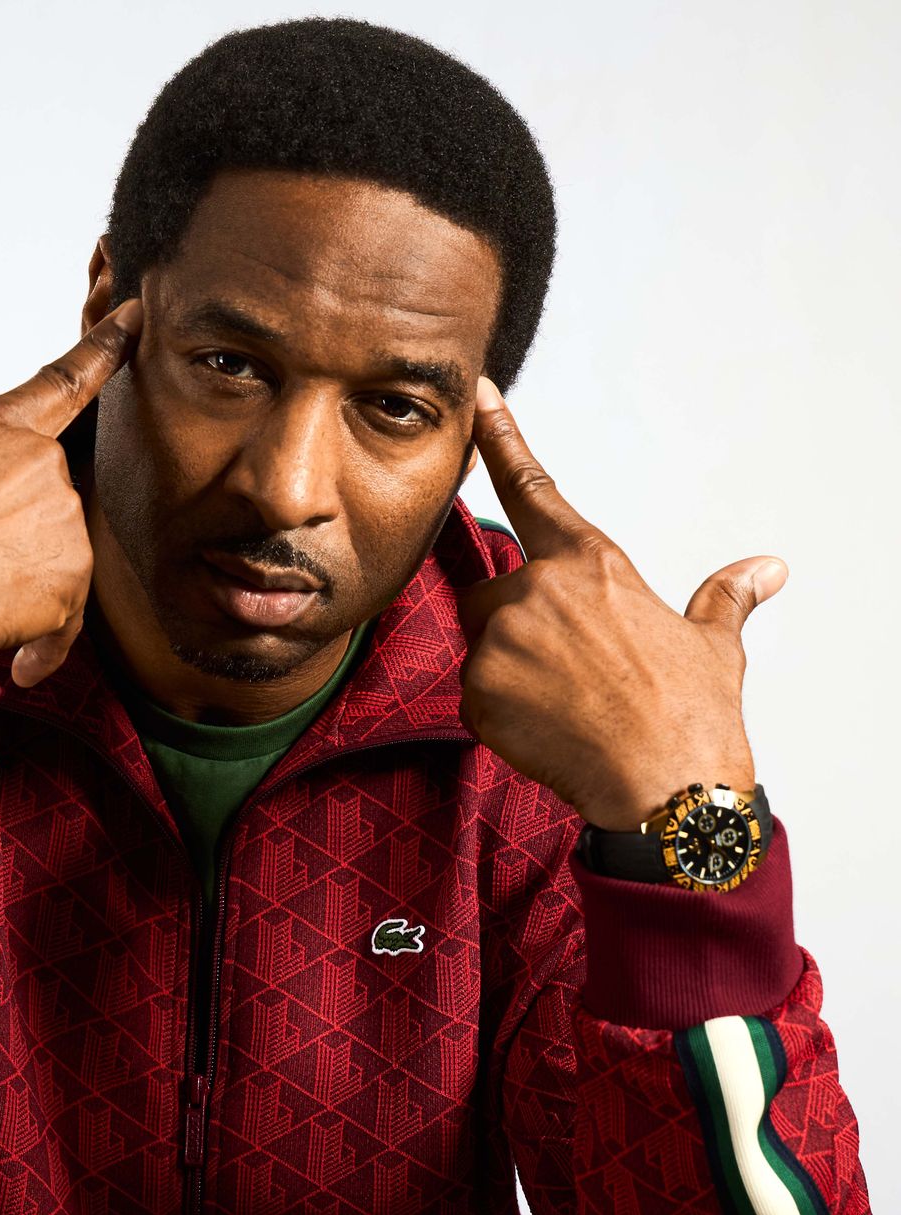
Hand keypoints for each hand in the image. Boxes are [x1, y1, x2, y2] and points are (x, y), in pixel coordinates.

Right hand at [0, 299, 142, 687]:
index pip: (61, 380)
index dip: (103, 347)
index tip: (134, 317)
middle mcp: (38, 465)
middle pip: (46, 496)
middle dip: (13, 531)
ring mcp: (62, 521)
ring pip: (57, 555)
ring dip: (25, 583)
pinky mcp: (74, 580)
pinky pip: (69, 617)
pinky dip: (43, 643)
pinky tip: (15, 663)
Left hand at [459, 376, 787, 829]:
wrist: (665, 786)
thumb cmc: (692, 714)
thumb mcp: (713, 644)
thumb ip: (723, 598)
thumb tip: (766, 570)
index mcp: (592, 564)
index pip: (534, 489)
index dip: (502, 439)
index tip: (479, 400)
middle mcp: (538, 589)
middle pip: (496, 595)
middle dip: (520, 629)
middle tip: (571, 676)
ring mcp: (503, 639)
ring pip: (485, 647)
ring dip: (510, 672)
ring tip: (566, 707)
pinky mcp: (478, 690)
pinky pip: (475, 697)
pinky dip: (501, 715)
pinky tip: (546, 733)